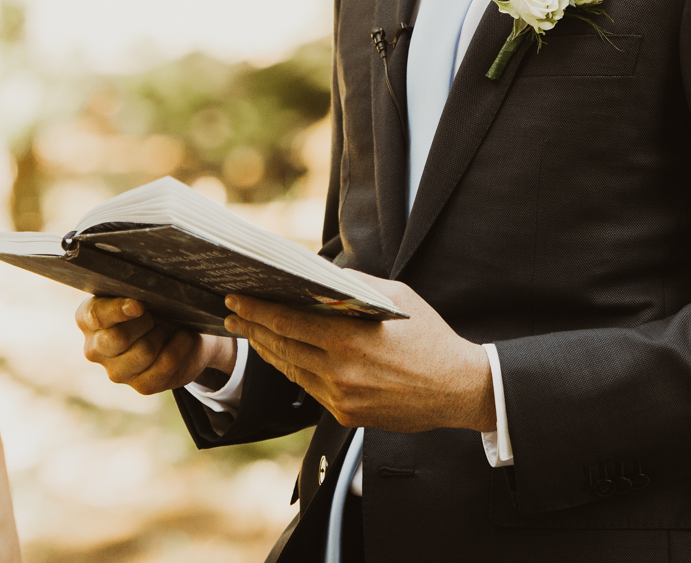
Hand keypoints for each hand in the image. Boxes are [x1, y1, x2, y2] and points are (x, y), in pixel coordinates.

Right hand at [76, 297, 235, 394]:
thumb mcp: (141, 291)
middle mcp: (95, 349)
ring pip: (144, 351)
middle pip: (117, 338)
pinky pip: (165, 364)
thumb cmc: (155, 303)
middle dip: (146, 321)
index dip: (118, 310)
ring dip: (164, 333)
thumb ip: (133, 290)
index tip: (139, 305)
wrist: (183, 327)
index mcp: (88, 319)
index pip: (95, 316)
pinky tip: (184, 337)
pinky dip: (180, 347)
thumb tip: (139, 300)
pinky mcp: (141, 386)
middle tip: (158, 313)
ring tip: (170, 325)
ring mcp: (116, 372)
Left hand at [224, 275, 493, 433]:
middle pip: (281, 347)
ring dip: (268, 350)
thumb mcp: (396, 297)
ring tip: (251, 333)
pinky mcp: (347, 416)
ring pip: (292, 370)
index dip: (256, 309)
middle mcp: (338, 372)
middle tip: (232, 314)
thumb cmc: (429, 336)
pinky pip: (310, 389)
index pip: (287, 321)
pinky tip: (284, 356)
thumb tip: (321, 274)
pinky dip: (294, 369)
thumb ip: (355, 285)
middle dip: (253, 328)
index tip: (234, 298)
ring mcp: (341, 398)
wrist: (457, 389)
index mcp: (348, 339)